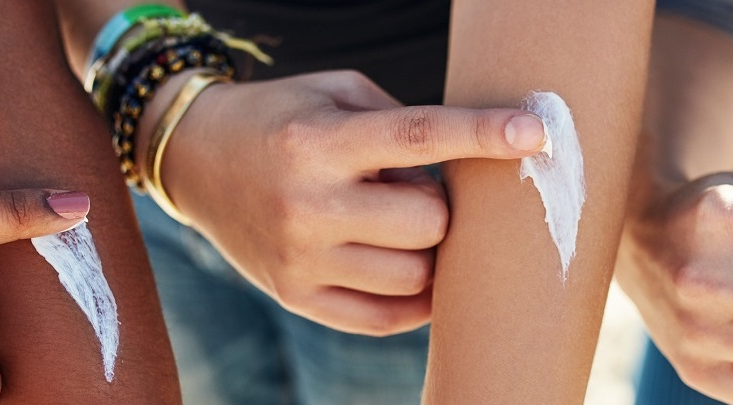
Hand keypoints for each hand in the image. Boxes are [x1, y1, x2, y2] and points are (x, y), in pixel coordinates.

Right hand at [153, 70, 545, 335]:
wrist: (196, 160)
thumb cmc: (282, 117)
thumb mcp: (336, 93)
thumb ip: (402, 122)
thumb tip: (472, 167)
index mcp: (317, 141)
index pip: (417, 136)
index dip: (482, 134)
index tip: (536, 133)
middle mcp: (307, 204)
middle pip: (428, 222)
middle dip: (442, 206)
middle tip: (417, 190)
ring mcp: (300, 259)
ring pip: (414, 276)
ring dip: (428, 250)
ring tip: (397, 221)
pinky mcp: (296, 296)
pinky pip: (385, 318)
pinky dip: (414, 296)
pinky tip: (405, 262)